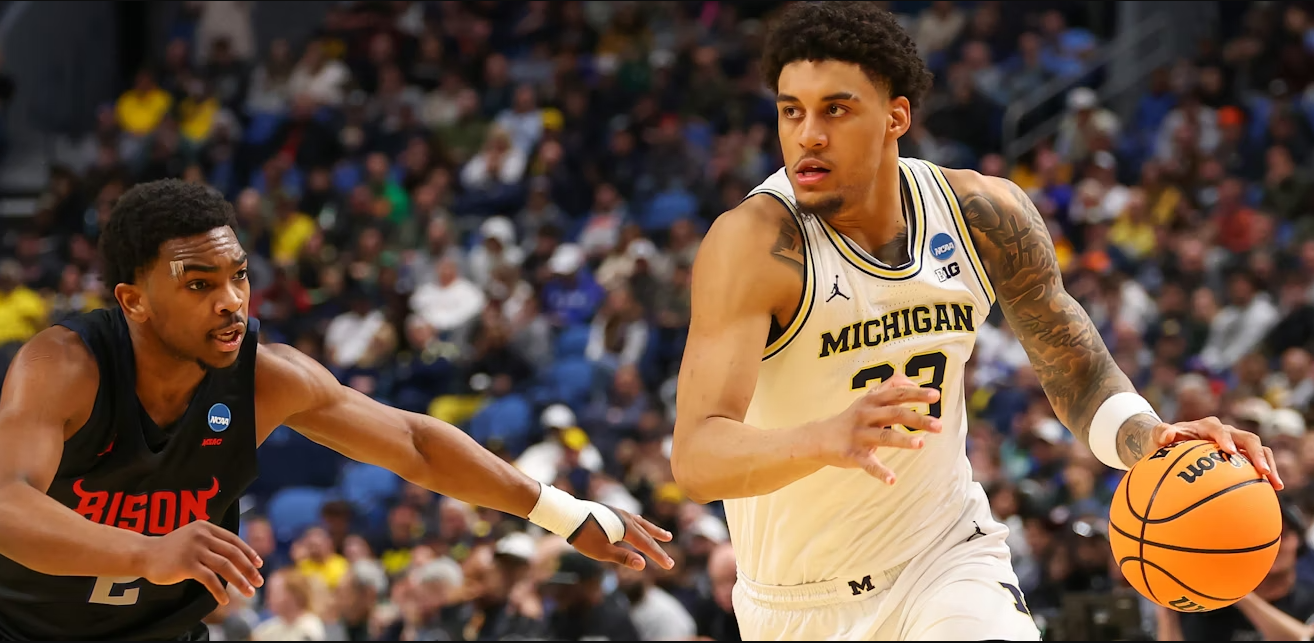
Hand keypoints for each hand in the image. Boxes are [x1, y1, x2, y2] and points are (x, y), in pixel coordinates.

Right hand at [138, 520, 264, 605]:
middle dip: (249, 569)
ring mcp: (194, 549)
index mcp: (206, 527)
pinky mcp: (186, 564)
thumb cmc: (172, 549)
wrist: (144, 554)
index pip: (234, 540)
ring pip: (225, 566)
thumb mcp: (194, 538)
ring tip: (249, 592)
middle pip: (233, 553)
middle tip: (259, 581)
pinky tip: (225, 600)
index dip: (248, 552)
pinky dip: (219, 591)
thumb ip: (212, 543)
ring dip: (239, 581)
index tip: (259, 564)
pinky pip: (209, 579)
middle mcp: (202, 535)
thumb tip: (238, 557)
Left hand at [568, 505, 674, 570]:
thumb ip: (623, 557)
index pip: (647, 545)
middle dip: (658, 547)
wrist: (567, 514)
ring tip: (666, 536)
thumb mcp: (602, 551)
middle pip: (647, 534)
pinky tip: (640, 523)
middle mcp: (626, 518)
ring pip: (642, 524)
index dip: (659, 556)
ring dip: (654, 531)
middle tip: (670, 557)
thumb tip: (643, 564)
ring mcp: (619, 513)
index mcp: (626, 528)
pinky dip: (641, 524)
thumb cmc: (583, 536)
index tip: (670, 565)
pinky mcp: (612, 511)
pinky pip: (633, 519)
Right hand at [818, 374, 942, 484]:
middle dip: (918, 419)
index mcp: (872, 401)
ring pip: (883, 437)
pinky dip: (880, 472)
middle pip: (895, 414)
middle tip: (939, 426)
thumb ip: (889, 387)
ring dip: (903, 440)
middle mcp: (866, 415)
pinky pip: (868, 464)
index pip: (897, 394)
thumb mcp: (868, 399)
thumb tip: (912, 381)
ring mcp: (859, 435)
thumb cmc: (852, 418)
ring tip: (921, 444)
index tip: (936, 396)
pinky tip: (892, 479)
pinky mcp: (852, 454)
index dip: (917, 394)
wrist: (820, 438)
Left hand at [1153, 417, 1282, 489]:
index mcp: (1208, 427)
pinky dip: (1266, 476)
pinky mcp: (1242, 457)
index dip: (1225, 439)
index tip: (1230, 452)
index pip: (1219, 429)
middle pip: (1248, 438)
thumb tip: (1167, 435)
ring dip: (1269, 465)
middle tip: (1263, 471)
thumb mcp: (1157, 436)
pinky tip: (1273, 492)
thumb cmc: (1164, 441)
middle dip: (1257, 453)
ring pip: (1260, 450)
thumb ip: (1161, 432)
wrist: (1171, 445)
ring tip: (1276, 484)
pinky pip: (1258, 465)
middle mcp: (1227, 433)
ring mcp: (1237, 445)